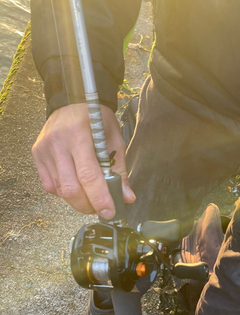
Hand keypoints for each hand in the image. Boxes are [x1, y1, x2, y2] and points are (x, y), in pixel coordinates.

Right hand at [32, 103, 135, 218]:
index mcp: (79, 135)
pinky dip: (64, 193)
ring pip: (59, 190)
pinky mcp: (37, 155)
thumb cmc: (96, 120)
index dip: (99, 198)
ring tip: (90, 197)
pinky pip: (50, 185)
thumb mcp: (114, 140)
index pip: (88, 175)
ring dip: (77, 201)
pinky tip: (75, 186)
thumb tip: (127, 198)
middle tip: (101, 208)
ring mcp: (44, 149)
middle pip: (71, 188)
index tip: (110, 212)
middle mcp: (58, 142)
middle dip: (88, 205)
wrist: (72, 102)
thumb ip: (119, 170)